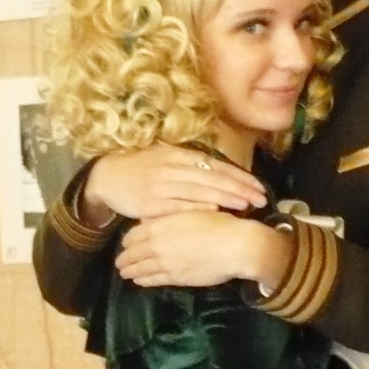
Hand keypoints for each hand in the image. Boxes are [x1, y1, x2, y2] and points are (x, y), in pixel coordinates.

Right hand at [85, 144, 265, 223]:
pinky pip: (178, 206)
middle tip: (261, 199)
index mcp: (180, 156)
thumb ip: (192, 166)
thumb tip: (220, 174)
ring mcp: (162, 186)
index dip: (239, 177)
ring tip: (245, 205)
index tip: (258, 187)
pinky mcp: (151, 203)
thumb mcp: (167, 159)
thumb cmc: (141, 169)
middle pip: (213, 179)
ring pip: (199, 191)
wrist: (108, 176)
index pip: (217, 166)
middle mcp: (174, 168)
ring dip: (224, 198)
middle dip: (239, 189)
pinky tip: (214, 211)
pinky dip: (197, 208)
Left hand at [116, 212, 281, 289]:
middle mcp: (157, 246)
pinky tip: (139, 280)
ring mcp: (165, 264)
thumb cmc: (217, 222)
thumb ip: (167, 216)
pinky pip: (153, 280)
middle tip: (119, 262)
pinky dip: (143, 280)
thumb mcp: (190, 210)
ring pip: (140, 269)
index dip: (127, 241)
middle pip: (132, 254)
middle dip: (124, 259)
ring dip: (130, 271)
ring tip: (125, 273)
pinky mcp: (176, 278)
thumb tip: (148, 219)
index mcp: (159, 226)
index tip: (125, 244)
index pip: (133, 235)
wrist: (235, 245)